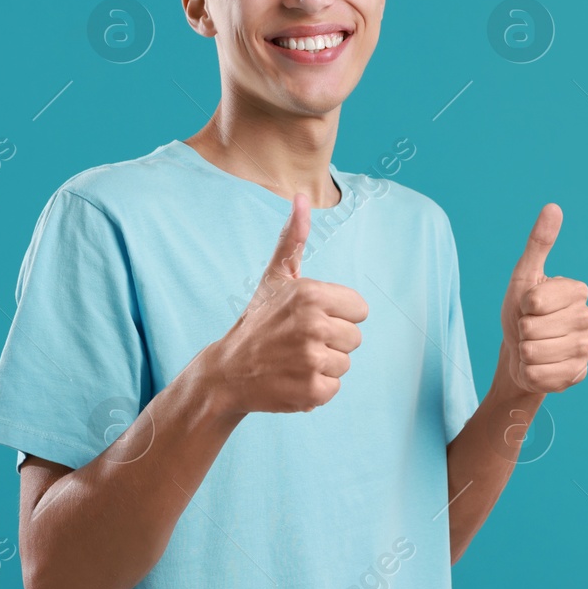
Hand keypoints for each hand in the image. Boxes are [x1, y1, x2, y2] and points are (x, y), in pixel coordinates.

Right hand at [208, 193, 369, 413]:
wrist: (227, 372)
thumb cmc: (258, 320)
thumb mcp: (275, 277)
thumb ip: (294, 238)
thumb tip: (301, 196)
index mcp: (311, 294)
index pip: (359, 309)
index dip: (337, 315)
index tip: (310, 318)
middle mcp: (312, 325)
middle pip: (355, 338)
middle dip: (331, 342)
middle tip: (298, 342)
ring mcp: (311, 360)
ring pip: (345, 364)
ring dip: (323, 366)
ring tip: (294, 360)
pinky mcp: (311, 391)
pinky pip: (334, 389)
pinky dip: (316, 389)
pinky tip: (292, 379)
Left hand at [500, 203, 587, 394]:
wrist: (522, 353)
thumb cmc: (522, 312)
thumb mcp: (524, 277)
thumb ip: (539, 243)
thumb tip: (553, 207)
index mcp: (578, 291)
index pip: (536, 301)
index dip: (523, 306)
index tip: (529, 306)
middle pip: (534, 328)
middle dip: (522, 331)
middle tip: (530, 329)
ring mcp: (587, 348)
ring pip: (535, 353)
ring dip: (524, 352)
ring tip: (533, 347)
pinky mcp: (578, 374)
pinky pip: (539, 376)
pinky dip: (530, 372)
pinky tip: (539, 365)